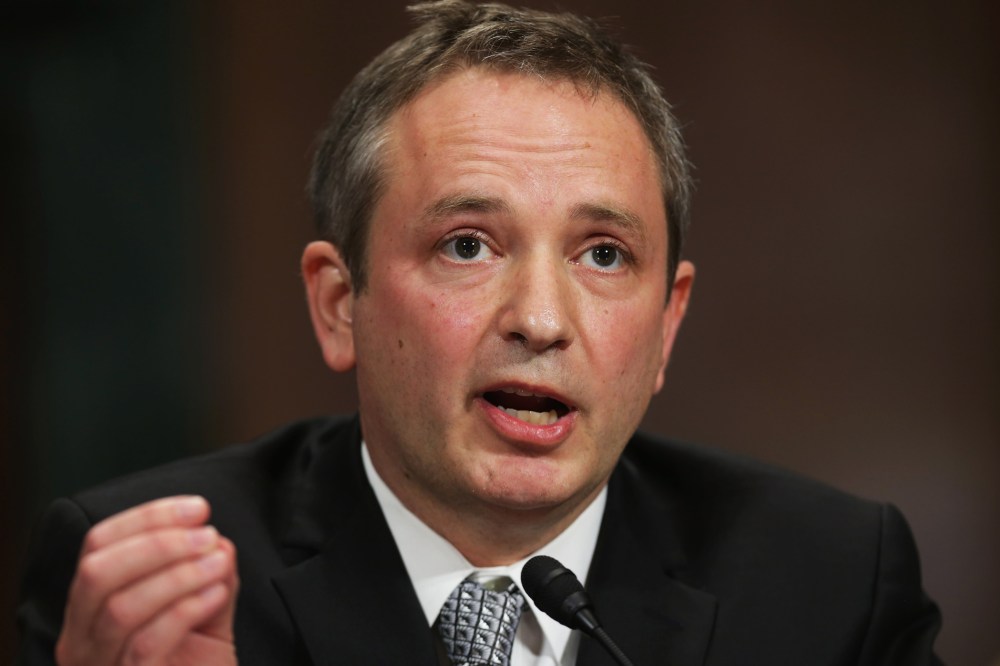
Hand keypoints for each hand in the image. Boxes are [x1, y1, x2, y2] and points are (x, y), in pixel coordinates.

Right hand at [55, 496, 238, 664]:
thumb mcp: (205, 613)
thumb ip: (208, 574)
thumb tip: (217, 539)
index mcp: (90, 609)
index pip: (98, 545)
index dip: (148, 517)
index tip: (198, 507)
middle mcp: (82, 639)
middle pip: (97, 571)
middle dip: (159, 542)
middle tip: (208, 534)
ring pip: (121, 607)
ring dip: (177, 573)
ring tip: (219, 562)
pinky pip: (147, 643)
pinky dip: (184, 609)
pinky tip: (215, 594)